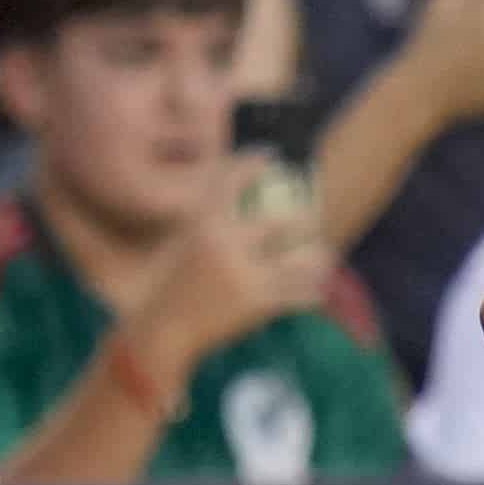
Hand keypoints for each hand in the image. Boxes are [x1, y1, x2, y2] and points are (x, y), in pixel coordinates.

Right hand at [135, 175, 337, 369]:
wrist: (160, 330)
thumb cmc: (169, 286)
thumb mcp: (182, 244)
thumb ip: (209, 222)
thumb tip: (235, 202)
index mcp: (201, 223)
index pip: (232, 179)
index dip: (254, 162)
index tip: (272, 155)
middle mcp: (224, 242)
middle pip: (282, 221)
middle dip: (305, 221)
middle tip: (313, 221)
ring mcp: (243, 273)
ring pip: (302, 259)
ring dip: (317, 258)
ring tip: (323, 256)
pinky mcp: (257, 304)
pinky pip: (301, 294)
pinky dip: (312, 292)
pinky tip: (316, 291)